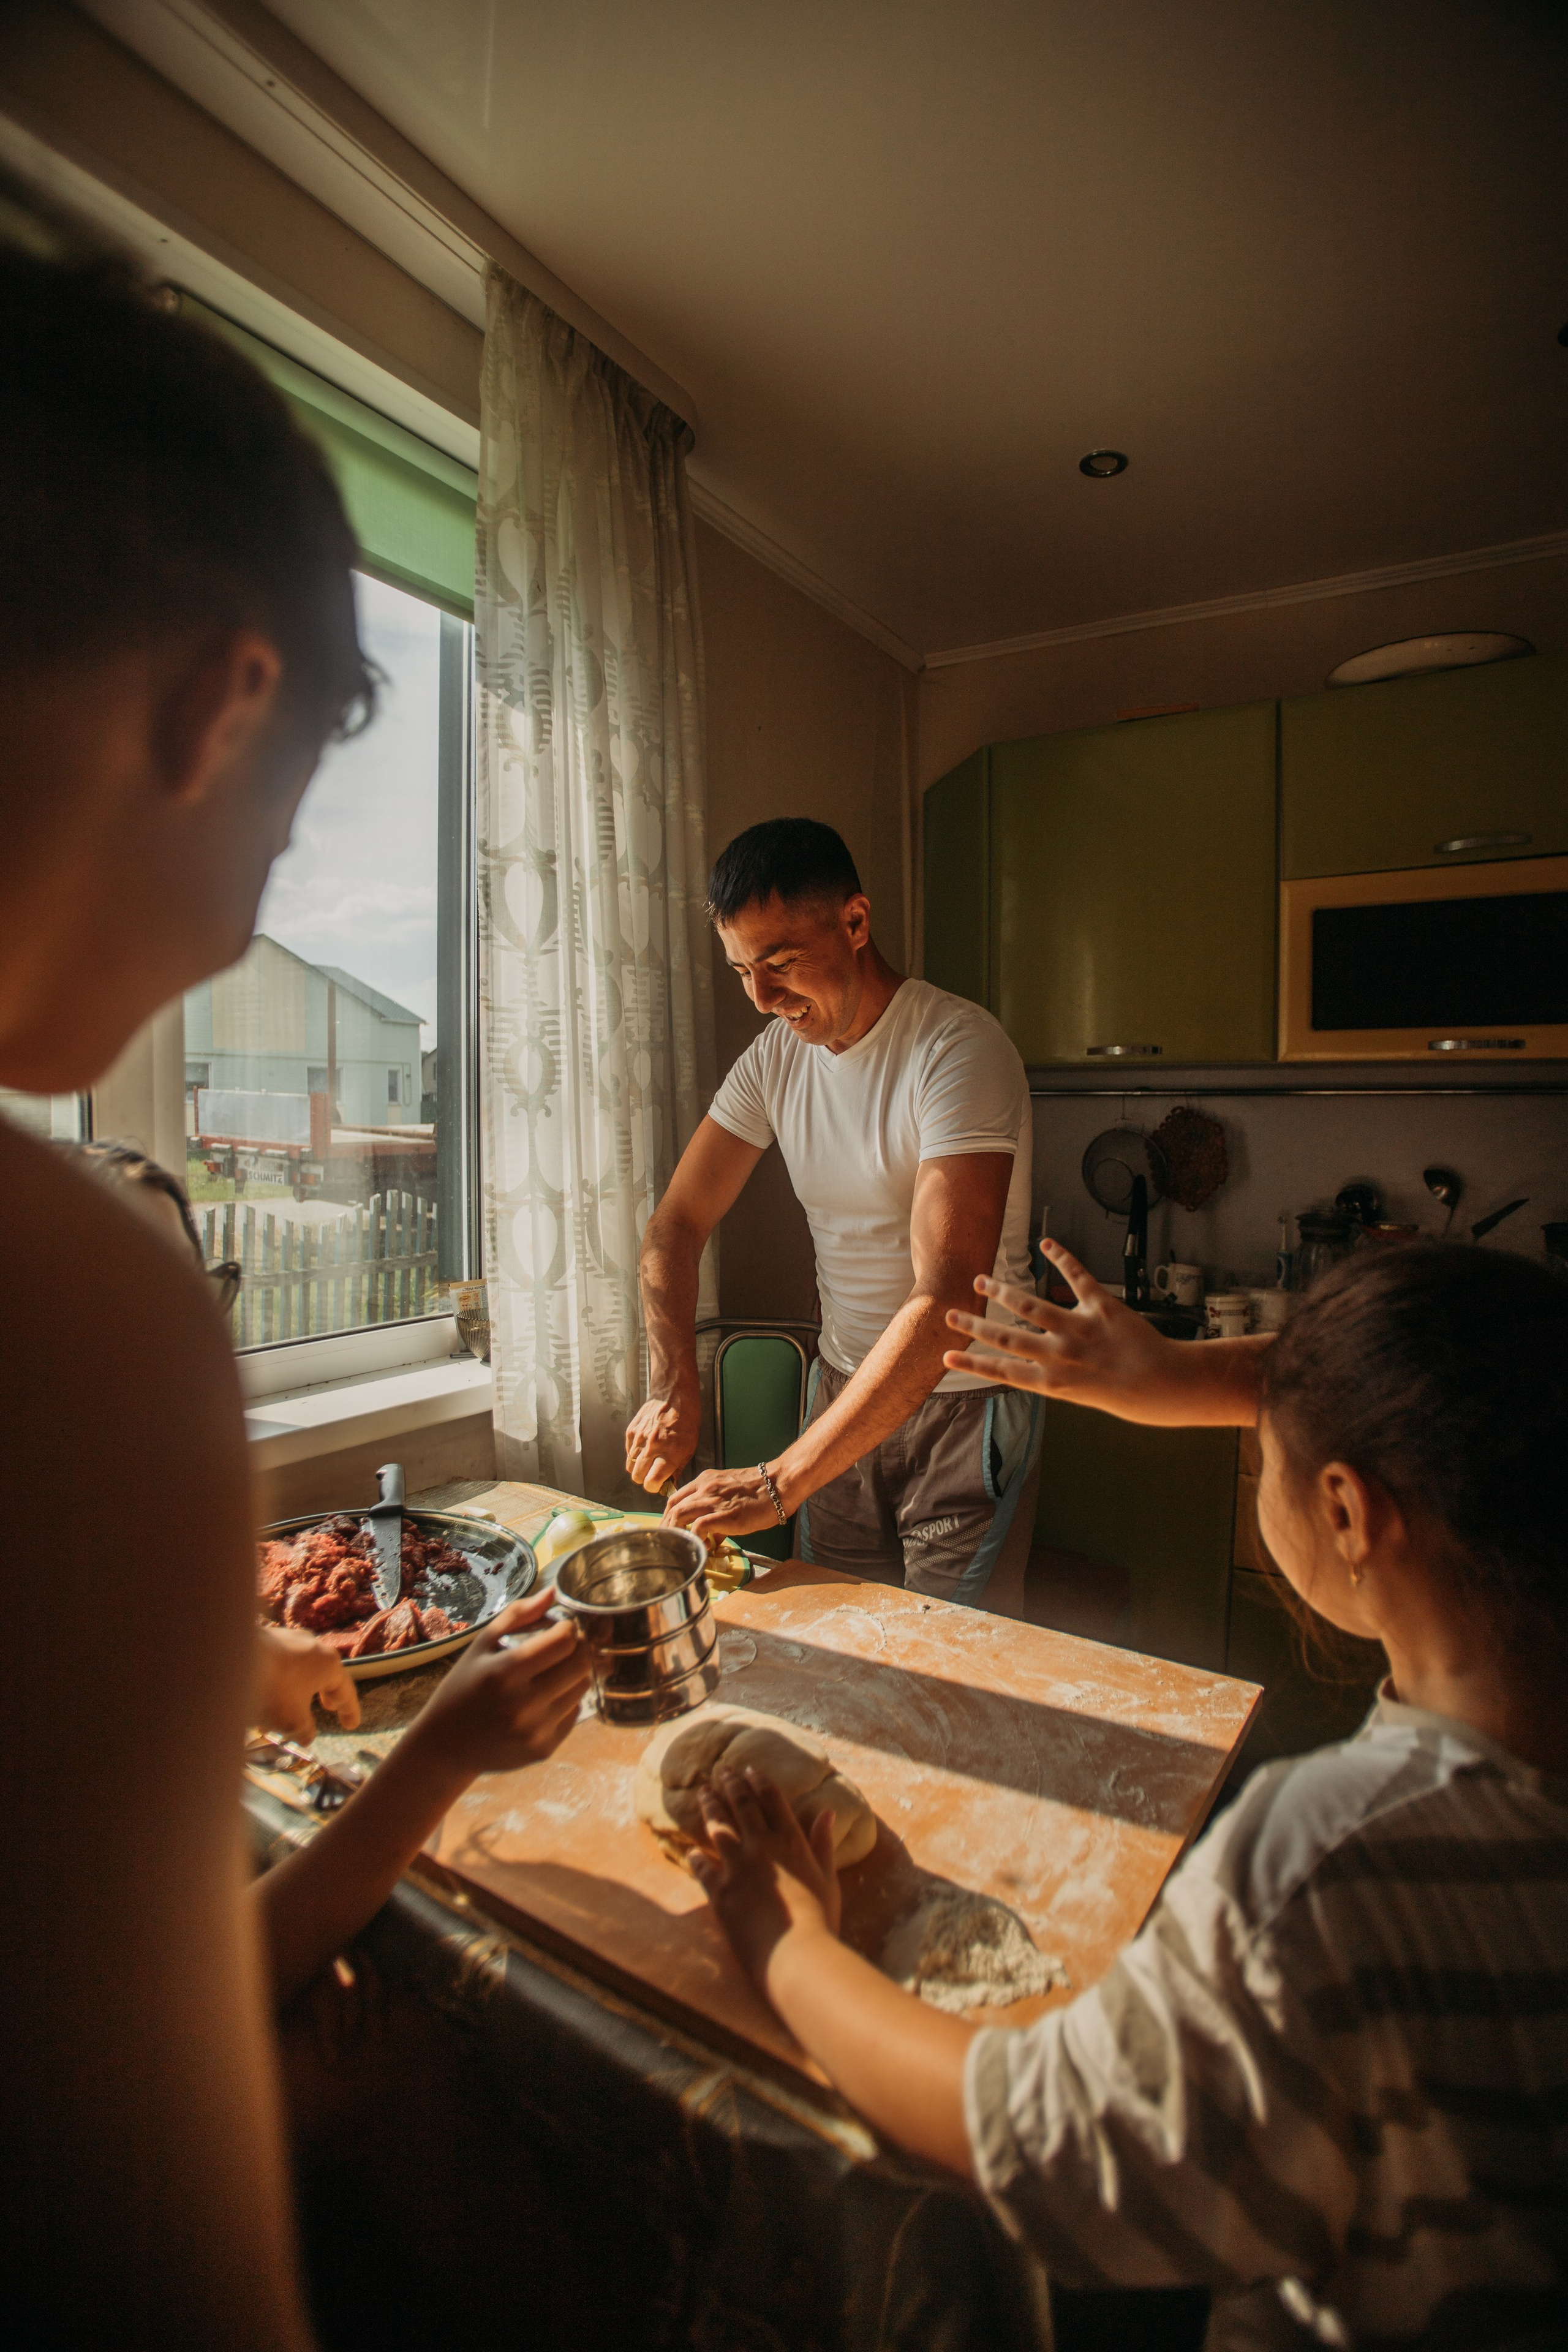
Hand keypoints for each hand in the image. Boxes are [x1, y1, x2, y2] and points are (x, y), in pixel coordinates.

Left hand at [255, 1624, 360, 1743]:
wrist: (229, 1661)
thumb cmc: (273, 1691)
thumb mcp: (293, 1721)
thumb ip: (304, 1730)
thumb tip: (307, 1736)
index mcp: (327, 1663)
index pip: (345, 1690)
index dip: (349, 1710)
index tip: (351, 1725)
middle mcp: (310, 1645)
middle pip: (323, 1672)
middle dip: (324, 1692)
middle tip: (327, 1706)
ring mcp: (286, 1638)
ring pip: (298, 1666)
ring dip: (298, 1686)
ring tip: (290, 1703)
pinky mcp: (262, 1638)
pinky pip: (278, 1662)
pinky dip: (279, 1678)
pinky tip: (265, 1691)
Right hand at [411, 1588, 591, 1779]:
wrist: (445, 1746)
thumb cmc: (462, 1688)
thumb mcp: (480, 1645)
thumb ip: (518, 1615)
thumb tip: (552, 1593)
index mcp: (504, 1672)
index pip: (564, 1642)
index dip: (568, 1629)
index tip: (561, 1627)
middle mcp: (523, 1704)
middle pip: (580, 1665)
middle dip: (578, 1649)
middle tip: (565, 1646)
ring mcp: (535, 1730)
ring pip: (581, 1689)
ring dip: (574, 1674)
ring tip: (552, 1671)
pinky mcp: (543, 1750)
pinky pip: (573, 1714)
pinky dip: (566, 1700)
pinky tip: (545, 1698)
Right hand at [625, 1388, 700, 1493]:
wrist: (673, 1395)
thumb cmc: (686, 1419)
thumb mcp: (690, 1446)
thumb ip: (678, 1468)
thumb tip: (670, 1483)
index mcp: (670, 1452)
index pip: (651, 1482)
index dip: (654, 1487)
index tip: (658, 1484)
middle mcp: (653, 1446)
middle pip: (637, 1477)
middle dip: (645, 1479)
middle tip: (653, 1473)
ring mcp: (640, 1438)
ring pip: (630, 1466)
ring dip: (638, 1467)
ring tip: (649, 1460)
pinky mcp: (631, 1431)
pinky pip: (628, 1452)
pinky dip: (635, 1454)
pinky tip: (646, 1447)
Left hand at [664, 1464, 788, 1542]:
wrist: (778, 1483)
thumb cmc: (760, 1491)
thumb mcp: (731, 1496)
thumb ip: (717, 1512)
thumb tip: (712, 1537)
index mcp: (705, 1481)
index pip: (675, 1498)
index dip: (668, 1516)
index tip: (669, 1530)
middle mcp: (704, 1488)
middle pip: (672, 1507)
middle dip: (667, 1527)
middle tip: (669, 1543)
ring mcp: (713, 1500)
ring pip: (679, 1515)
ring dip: (676, 1533)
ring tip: (681, 1547)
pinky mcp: (724, 1514)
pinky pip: (698, 1527)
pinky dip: (695, 1539)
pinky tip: (702, 1549)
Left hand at [689, 1767, 840, 1988]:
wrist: (795, 1954)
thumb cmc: (819, 1920)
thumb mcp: (828, 1878)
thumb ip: (824, 1843)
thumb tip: (827, 1812)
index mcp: (790, 1840)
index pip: (771, 1799)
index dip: (759, 1781)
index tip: (749, 1769)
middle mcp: (761, 1845)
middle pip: (742, 1804)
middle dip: (730, 1783)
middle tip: (721, 1769)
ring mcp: (737, 1866)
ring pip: (718, 1826)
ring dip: (710, 1805)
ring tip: (703, 1792)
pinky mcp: (719, 1891)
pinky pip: (701, 1867)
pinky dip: (696, 1857)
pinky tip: (692, 1851)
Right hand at [942, 1238, 1206, 1420]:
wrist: (1164, 1385)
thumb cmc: (1124, 1395)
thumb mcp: (1080, 1394)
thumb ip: (1052, 1377)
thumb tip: (1025, 1364)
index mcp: (1053, 1382)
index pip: (1002, 1371)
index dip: (972, 1363)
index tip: (946, 1354)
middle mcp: (1060, 1356)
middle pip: (1007, 1336)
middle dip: (975, 1324)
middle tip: (950, 1313)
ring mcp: (1080, 1330)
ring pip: (1031, 1306)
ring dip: (1003, 1291)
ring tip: (982, 1280)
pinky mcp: (1102, 1308)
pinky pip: (1078, 1278)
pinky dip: (1063, 1258)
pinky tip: (1047, 1244)